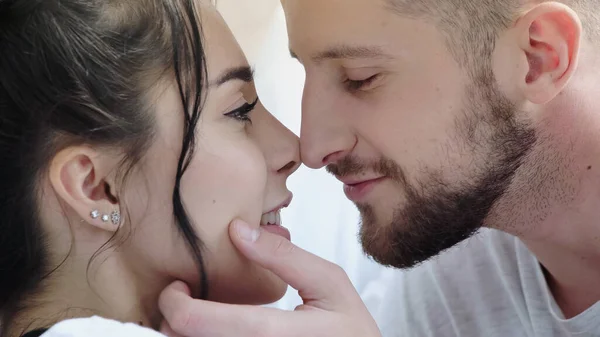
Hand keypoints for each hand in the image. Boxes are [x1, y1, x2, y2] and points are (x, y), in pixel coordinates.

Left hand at [159, 219, 381, 336]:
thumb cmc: (350, 330)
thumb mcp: (329, 283)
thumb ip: (283, 256)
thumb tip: (237, 229)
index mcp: (272, 333)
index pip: (195, 323)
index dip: (172, 301)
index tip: (178, 285)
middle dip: (174, 317)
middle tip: (186, 297)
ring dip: (187, 332)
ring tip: (201, 313)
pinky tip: (217, 329)